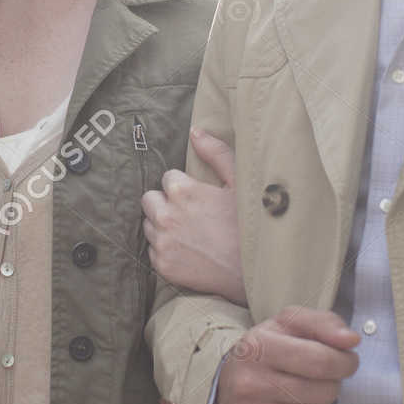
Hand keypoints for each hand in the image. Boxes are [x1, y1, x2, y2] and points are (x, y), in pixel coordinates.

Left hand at [142, 128, 246, 304]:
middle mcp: (166, 215)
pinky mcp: (162, 265)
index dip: (184, 186)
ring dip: (163, 224)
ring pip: (148, 224)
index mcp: (182, 191)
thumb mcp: (240, 183)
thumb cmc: (250, 225)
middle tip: (189, 213)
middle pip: (149, 199)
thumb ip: (216, 153)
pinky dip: (165, 248)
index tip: (199, 197)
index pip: (167, 177)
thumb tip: (195, 131)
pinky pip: (152, 249)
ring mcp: (162, 242)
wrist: (254, 273)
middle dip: (165, 202)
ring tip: (190, 232)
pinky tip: (188, 249)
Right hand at [214, 306, 359, 403]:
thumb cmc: (266, 350)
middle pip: (324, 391)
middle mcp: (250, 384)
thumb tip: (351, 340)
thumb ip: (324, 323)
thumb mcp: (290, 324)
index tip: (346, 361)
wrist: (225, 385)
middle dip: (333, 383)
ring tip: (304, 394)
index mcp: (258, 347)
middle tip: (320, 377)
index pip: (321, 360)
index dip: (345, 362)